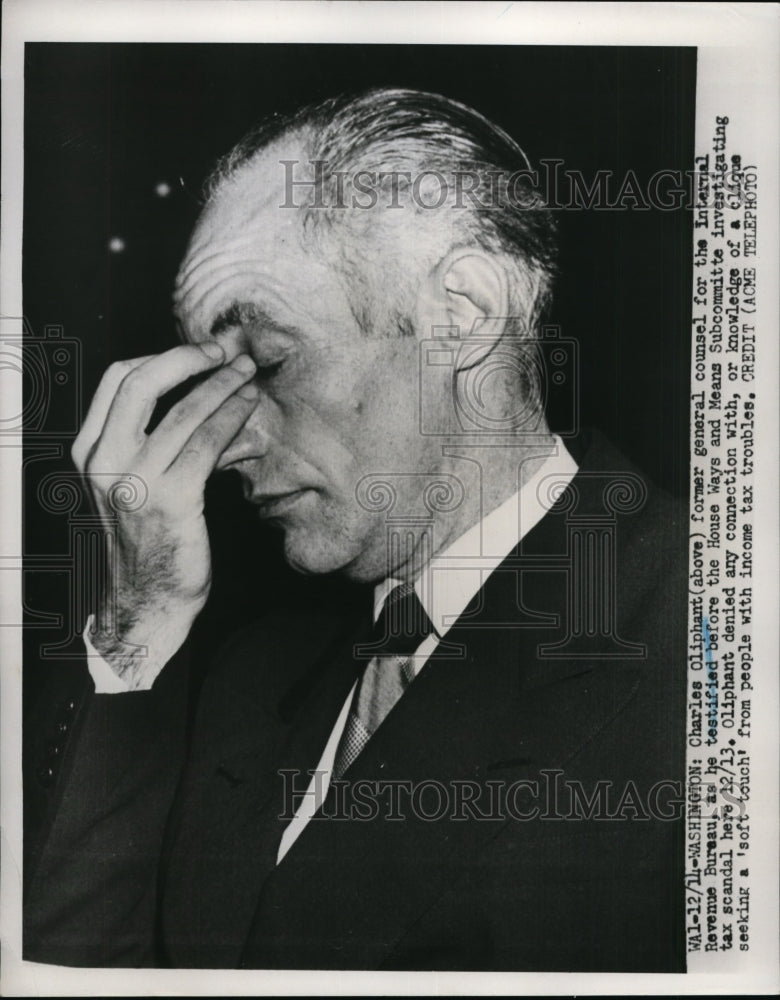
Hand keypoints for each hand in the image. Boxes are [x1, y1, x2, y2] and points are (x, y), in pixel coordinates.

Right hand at [72, 342, 258, 687]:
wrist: (146, 603)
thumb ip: (140, 441)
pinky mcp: (171, 500)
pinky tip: (248, 407)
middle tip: (226, 351)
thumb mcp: (126, 485)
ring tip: (248, 373)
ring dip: (222, 384)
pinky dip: (232, 417)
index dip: (162, 357)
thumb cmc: (145, 543)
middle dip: (190, 358)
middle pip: (142, 382)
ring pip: (183, 410)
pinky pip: (207, 443)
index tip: (198, 351)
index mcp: (88, 452)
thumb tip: (185, 390)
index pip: (117, 381)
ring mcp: (135, 481)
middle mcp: (103, 462)